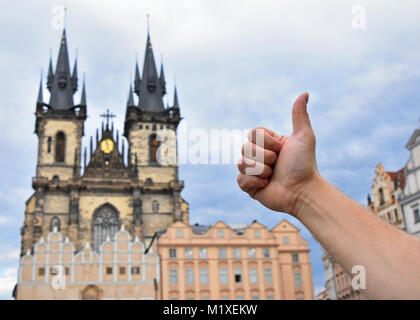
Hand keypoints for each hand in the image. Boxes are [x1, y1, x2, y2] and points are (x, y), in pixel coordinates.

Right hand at [237, 93, 319, 215]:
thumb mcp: (304, 136)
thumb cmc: (305, 164)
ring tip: (272, 176)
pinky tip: (266, 185)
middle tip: (277, 164)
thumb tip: (305, 93)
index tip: (281, 149)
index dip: (265, 142)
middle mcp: (259, 156)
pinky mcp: (249, 187)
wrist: (302, 191)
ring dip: (260, 170)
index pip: (252, 133)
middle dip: (263, 157)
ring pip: (241, 164)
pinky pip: (240, 179)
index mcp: (268, 144)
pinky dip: (254, 183)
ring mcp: (253, 171)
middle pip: (244, 147)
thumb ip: (299, 115)